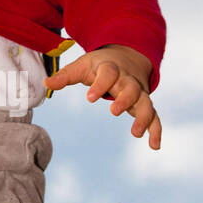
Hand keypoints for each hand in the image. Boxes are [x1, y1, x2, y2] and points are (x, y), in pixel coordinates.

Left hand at [45, 44, 160, 147]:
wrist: (126, 56)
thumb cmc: (99, 65)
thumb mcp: (83, 66)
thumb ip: (66, 76)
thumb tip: (46, 84)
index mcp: (111, 69)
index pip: (108, 74)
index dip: (100, 84)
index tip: (90, 97)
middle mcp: (128, 80)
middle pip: (131, 88)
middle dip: (125, 99)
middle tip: (114, 111)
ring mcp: (139, 92)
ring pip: (146, 103)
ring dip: (144, 117)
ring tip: (136, 133)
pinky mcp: (145, 103)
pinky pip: (154, 116)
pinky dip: (156, 130)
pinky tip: (154, 146)